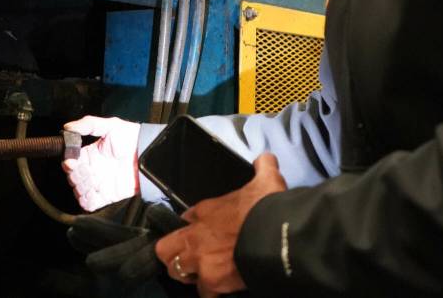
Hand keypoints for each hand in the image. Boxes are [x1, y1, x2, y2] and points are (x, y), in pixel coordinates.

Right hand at [62, 115, 139, 211]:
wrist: (150, 155)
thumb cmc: (132, 138)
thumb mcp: (111, 125)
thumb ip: (88, 124)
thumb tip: (68, 127)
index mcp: (90, 154)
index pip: (72, 161)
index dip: (69, 163)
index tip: (70, 162)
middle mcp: (93, 169)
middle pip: (74, 177)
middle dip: (75, 176)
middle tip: (83, 171)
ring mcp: (99, 183)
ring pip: (80, 190)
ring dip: (79, 188)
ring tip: (88, 182)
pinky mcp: (107, 196)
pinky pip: (91, 203)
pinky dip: (86, 201)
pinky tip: (89, 194)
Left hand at [154, 153, 286, 296]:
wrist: (278, 235)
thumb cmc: (268, 206)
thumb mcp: (265, 178)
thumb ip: (263, 167)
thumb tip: (266, 159)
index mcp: (204, 210)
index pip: (183, 220)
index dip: (189, 227)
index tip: (198, 232)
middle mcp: (196, 236)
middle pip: (164, 249)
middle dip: (173, 254)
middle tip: (187, 258)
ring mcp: (201, 261)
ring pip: (177, 271)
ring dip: (189, 274)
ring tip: (202, 275)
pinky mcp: (212, 282)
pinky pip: (203, 293)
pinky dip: (211, 293)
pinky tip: (221, 289)